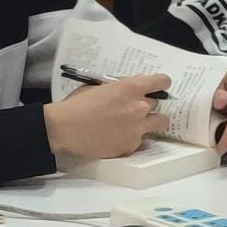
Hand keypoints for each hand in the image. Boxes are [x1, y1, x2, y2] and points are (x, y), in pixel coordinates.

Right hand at [46, 72, 170, 160]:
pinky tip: (117, 136)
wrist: (64, 129)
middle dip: (148, 105)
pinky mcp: (131, 145)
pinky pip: (141, 139)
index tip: (158, 86)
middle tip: (134, 108)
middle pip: (159, 104)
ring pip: (159, 123)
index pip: (161, 81)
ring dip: (150, 122)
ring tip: (135, 124)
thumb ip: (118, 87)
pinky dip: (133, 137)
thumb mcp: (98, 86)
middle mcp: (140, 108)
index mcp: (130, 88)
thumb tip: (128, 89)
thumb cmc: (76, 105)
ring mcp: (138, 129)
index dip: (161, 83)